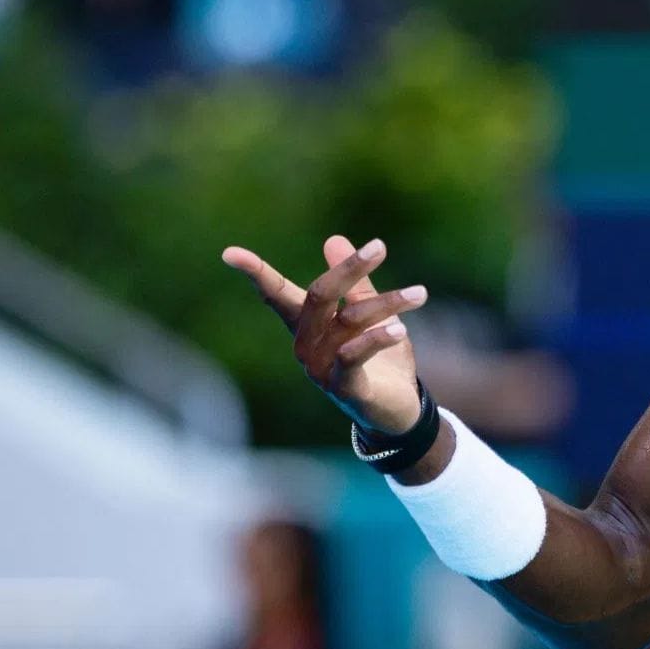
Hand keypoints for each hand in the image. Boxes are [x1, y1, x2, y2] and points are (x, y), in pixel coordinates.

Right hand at [223, 234, 428, 433]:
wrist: (397, 409)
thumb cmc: (379, 358)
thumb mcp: (370, 314)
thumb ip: (355, 283)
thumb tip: (333, 239)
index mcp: (308, 324)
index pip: (277, 294)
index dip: (256, 273)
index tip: (229, 253)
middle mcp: (306, 344)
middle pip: (319, 296)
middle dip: (349, 269)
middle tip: (380, 246)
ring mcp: (320, 368)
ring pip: (348, 320)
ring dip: (387, 304)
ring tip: (420, 294)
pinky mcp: (342, 387)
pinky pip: (353, 355)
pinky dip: (377, 338)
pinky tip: (400, 329)